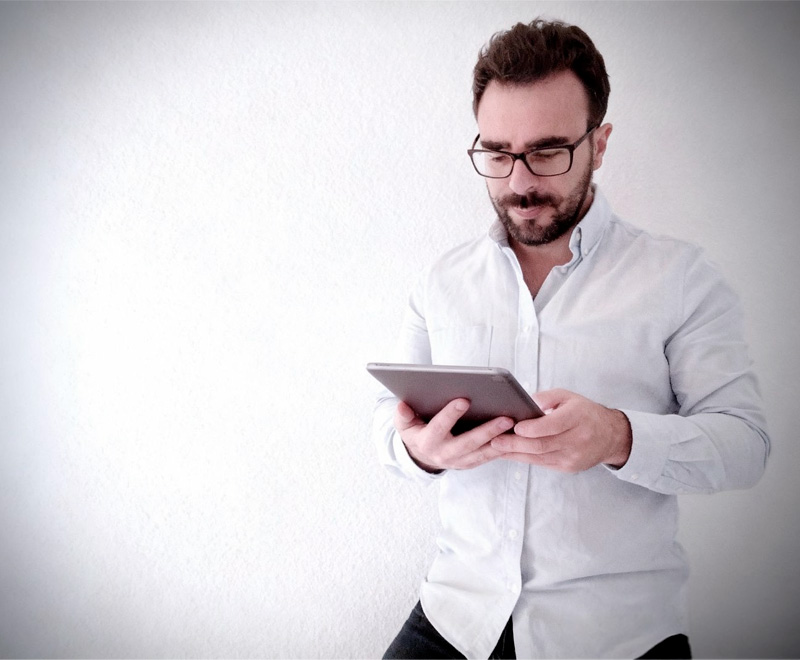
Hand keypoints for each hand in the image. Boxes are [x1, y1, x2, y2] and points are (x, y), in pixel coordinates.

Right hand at [393, 398, 514, 472]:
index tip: (464, 400)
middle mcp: (445, 454)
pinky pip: (489, 457)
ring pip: (483, 452)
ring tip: (516, 426)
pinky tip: (517, 436)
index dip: (450, 414)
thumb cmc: (416, 432)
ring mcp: (460, 461)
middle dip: (487, 431)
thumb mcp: (404, 425)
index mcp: (428, 442)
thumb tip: (402, 405)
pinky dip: (503, 447)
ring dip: (501, 440)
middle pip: (468, 443)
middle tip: (505, 418)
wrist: (422, 456)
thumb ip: (403, 415)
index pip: (439, 427)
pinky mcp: (471, 463)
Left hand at [490, 389, 631, 472]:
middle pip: (542, 444)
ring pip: (539, 456)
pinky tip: (510, 453)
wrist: (611, 436)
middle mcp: (577, 439)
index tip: (515, 427)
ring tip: (496, 447)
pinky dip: (524, 458)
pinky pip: (542, 463)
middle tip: (495, 440)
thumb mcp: (568, 396)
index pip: (553, 425)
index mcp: (578, 418)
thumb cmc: (585, 413)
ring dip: (515, 453)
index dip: (533, 428)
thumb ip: (547, 397)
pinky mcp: (568, 467)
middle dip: (516, 444)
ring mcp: (573, 456)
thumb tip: (526, 402)